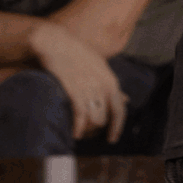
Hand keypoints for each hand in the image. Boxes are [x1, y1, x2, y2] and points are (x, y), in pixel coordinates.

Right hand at [28, 22, 127, 141]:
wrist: (56, 42)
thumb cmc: (77, 54)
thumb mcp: (100, 67)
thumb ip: (112, 86)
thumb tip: (126, 100)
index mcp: (111, 81)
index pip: (121, 110)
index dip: (117, 128)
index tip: (112, 139)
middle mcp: (103, 87)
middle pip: (106, 119)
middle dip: (97, 130)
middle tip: (88, 134)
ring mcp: (90, 89)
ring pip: (95, 121)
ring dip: (88, 130)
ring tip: (80, 132)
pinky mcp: (74, 91)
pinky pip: (81, 117)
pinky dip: (78, 128)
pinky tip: (74, 133)